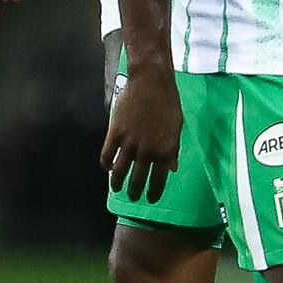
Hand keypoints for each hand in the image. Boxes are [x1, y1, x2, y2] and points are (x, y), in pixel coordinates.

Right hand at [99, 64, 183, 207]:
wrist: (151, 84)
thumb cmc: (168, 104)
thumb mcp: (176, 129)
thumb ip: (173, 151)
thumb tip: (172, 168)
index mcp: (165, 151)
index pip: (158, 180)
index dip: (154, 192)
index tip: (150, 199)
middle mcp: (147, 152)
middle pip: (137, 179)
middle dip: (134, 191)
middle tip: (132, 196)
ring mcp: (129, 143)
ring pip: (119, 171)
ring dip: (117, 182)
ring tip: (116, 188)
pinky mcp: (115, 133)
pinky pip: (107, 154)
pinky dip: (106, 163)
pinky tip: (107, 167)